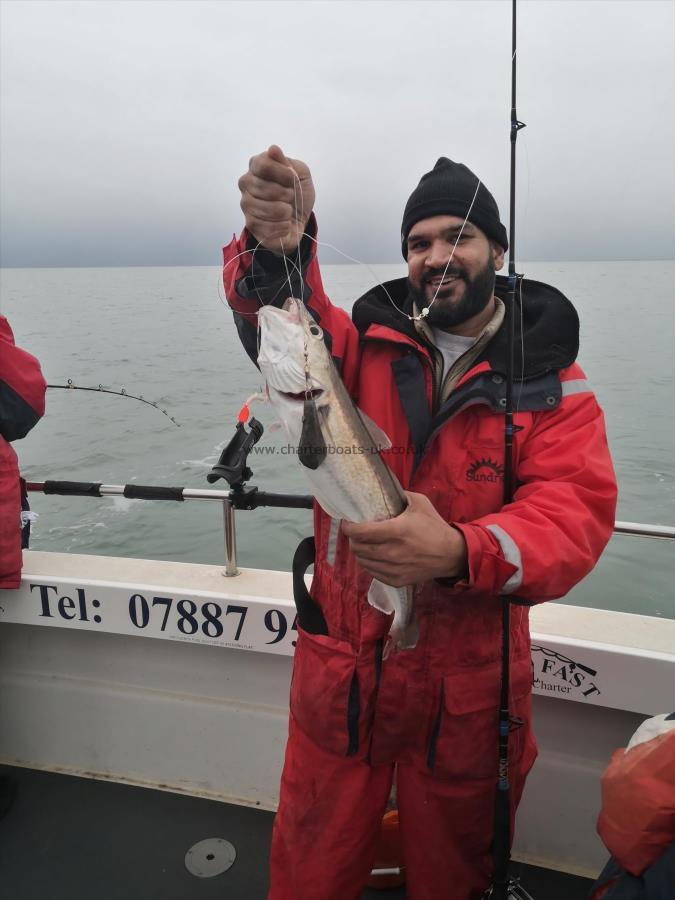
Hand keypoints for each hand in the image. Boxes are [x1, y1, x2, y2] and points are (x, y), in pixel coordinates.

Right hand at [238, 144, 314, 253]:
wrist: (299, 220)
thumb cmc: (298, 194)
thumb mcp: (301, 175)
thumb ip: (288, 162)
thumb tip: (273, 149)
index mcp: (257, 166)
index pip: (262, 164)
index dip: (282, 172)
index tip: (293, 179)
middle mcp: (247, 183)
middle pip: (262, 186)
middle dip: (285, 194)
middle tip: (292, 197)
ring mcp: (246, 203)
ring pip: (264, 207)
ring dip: (284, 211)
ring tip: (289, 211)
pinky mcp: (250, 223)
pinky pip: (266, 225)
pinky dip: (282, 225)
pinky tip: (285, 223)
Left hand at [341, 491, 467, 586]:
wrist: (452, 554)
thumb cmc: (434, 526)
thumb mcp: (419, 502)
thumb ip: (399, 495)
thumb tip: (382, 491)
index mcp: (396, 531)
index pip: (360, 532)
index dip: (348, 526)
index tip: (347, 521)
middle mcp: (392, 552)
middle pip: (357, 548)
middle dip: (352, 539)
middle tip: (356, 532)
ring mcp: (394, 569)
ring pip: (362, 562)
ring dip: (360, 552)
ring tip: (365, 544)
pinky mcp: (396, 581)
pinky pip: (373, 573)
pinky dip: (370, 564)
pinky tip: (375, 557)